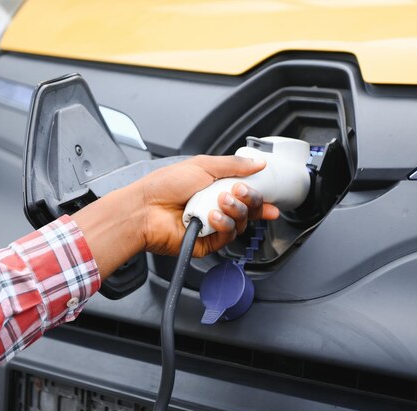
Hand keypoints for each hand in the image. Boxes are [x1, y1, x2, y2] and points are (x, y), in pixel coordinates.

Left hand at [137, 155, 279, 256]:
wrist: (145, 208)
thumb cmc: (164, 185)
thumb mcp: (203, 165)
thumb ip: (233, 165)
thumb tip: (258, 163)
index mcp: (215, 188)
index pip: (246, 194)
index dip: (260, 197)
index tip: (271, 197)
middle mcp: (215, 207)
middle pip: (249, 209)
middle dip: (250, 199)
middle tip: (239, 191)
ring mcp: (212, 225)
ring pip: (241, 222)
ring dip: (235, 210)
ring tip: (220, 201)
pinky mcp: (207, 242)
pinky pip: (228, 236)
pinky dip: (224, 224)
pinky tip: (213, 216)